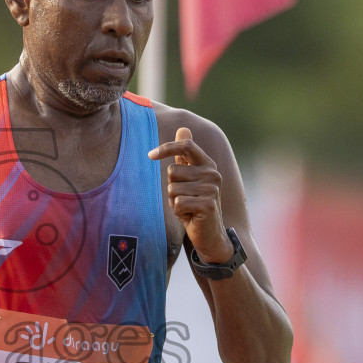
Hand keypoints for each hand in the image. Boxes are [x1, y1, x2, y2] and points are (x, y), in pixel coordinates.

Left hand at [149, 126, 232, 262]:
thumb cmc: (195, 204)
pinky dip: (178, 213)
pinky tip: (189, 217)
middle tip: (184, 198)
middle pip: (172, 171)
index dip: (166, 148)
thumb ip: (186, 155)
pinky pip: (177, 204)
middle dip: (171, 188)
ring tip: (187, 207)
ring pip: (172, 189)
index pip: (186, 146)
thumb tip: (183, 128)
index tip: (150, 156)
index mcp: (208, 164)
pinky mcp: (207, 205)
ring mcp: (211, 189)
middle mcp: (212, 174)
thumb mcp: (190, 177)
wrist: (210, 234)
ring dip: (174, 201)